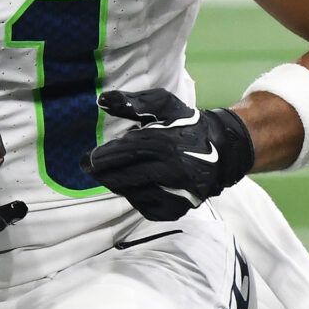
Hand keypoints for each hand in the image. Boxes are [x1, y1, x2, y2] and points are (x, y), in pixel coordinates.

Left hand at [83, 88, 255, 220]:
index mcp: (168, 142)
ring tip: (107, 176)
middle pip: (128, 175)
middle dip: (104, 173)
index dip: (105, 156)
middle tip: (87, 169)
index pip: (129, 151)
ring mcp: (177, 191)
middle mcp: (173, 169)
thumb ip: (133, 101)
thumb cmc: (186, 124)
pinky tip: (130, 187)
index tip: (87, 158)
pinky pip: (147, 207)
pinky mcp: (178, 208)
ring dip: (116, 185)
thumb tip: (102, 100)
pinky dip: (134, 198)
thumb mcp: (164, 104)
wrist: (221, 150)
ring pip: (135, 192)